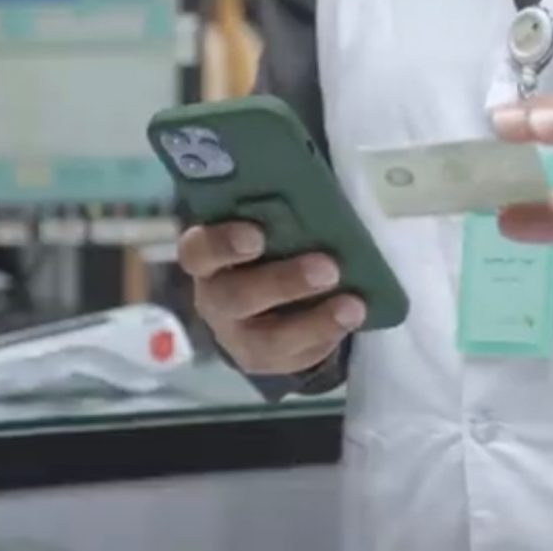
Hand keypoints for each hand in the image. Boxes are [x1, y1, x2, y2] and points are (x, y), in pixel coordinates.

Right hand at [178, 222, 365, 374]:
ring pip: (268, 339)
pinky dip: (328, 336)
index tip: (257, 234)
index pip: (199, 250)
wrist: (265, 302)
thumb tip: (317, 191)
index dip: (223, 244)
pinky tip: (353, 318)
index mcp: (208, 258)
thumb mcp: (266, 227)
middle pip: (234, 297)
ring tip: (353, 305)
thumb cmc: (269, 249)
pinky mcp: (266, 362)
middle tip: (327, 267)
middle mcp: (215, 299)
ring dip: (314, 321)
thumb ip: (277, 214)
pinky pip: (296, 357)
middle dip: (282, 283)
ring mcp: (238, 337)